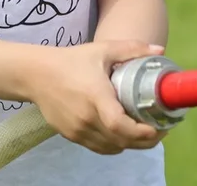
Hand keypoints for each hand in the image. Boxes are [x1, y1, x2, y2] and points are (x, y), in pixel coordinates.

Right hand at [27, 40, 168, 154]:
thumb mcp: (102, 50)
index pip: (119, 125)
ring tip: (145, 132)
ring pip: (111, 147)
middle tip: (160, 130)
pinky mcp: (71, 136)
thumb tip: (160, 49)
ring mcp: (77, 130)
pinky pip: (99, 147)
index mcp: (95, 97)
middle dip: (144, 141)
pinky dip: (114, 144)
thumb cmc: (72, 61)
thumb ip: (132, 49)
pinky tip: (123, 133)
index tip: (159, 127)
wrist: (36, 75)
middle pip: (120, 141)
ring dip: (130, 144)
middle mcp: (86, 118)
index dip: (141, 132)